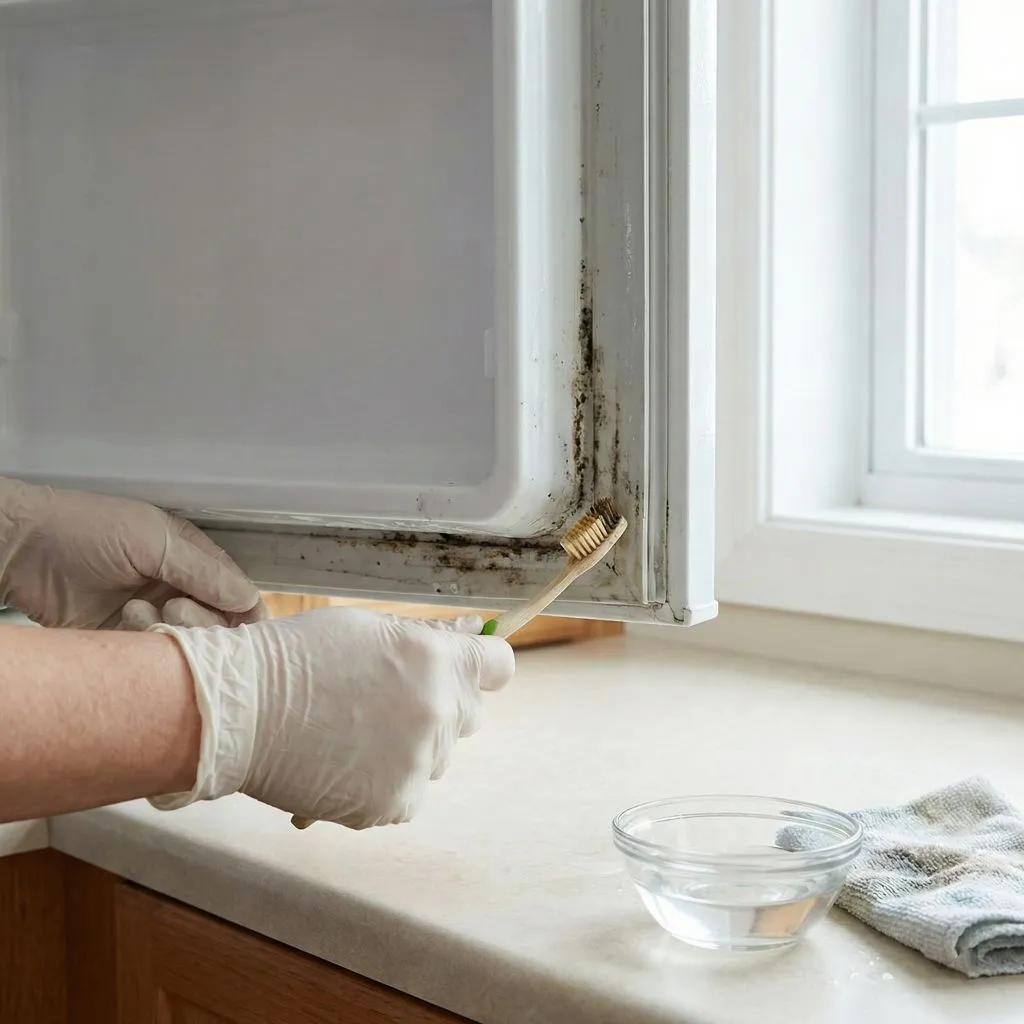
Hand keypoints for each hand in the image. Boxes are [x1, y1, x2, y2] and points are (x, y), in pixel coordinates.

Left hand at [0, 478, 263, 628]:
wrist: (22, 550)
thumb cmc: (85, 529)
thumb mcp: (154, 540)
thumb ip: (204, 571)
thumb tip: (249, 599)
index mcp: (192, 558)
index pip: (237, 593)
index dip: (244, 612)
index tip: (243, 627)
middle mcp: (177, 589)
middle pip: (217, 625)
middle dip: (203, 622)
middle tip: (175, 609)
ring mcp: (151, 615)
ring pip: (187, 644)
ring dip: (171, 633)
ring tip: (139, 613)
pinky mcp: (124, 639)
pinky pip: (153, 657)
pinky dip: (146, 645)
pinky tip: (125, 623)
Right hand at [150, 608, 514, 828]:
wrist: (240, 711)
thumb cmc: (297, 658)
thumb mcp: (369, 629)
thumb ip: (426, 641)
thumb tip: (471, 636)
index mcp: (436, 660)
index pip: (500, 666)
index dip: (483, 667)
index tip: (468, 670)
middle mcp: (438, 711)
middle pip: (470, 714)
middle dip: (440, 706)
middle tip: (387, 701)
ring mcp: (418, 762)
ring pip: (437, 756)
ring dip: (410, 747)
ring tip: (352, 733)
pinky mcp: (394, 803)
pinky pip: (408, 792)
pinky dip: (383, 783)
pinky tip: (343, 763)